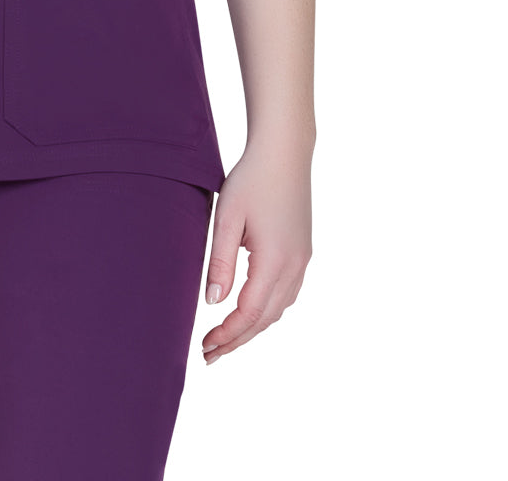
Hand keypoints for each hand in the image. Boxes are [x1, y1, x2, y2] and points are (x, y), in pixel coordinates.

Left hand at [200, 139, 312, 362]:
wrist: (284, 152)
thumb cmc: (251, 179)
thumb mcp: (228, 218)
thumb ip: (220, 261)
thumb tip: (212, 303)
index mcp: (275, 261)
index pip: (249, 313)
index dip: (227, 335)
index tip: (205, 347)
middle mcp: (294, 266)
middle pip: (265, 318)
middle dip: (238, 340)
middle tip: (210, 355)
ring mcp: (303, 260)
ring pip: (278, 309)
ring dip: (253, 328)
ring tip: (226, 339)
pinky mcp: (303, 251)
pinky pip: (287, 293)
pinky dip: (267, 310)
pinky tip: (250, 311)